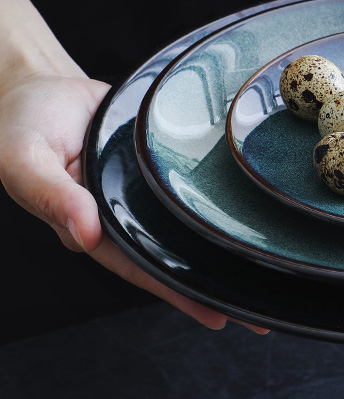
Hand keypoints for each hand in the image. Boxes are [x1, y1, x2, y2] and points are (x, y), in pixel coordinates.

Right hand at [0, 71, 267, 332]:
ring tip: (264, 272)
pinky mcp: (156, 164)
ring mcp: (142, 190)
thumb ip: (52, 196)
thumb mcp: (25, 159)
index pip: (140, 267)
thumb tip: (85, 234)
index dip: (176, 292)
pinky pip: (186, 189)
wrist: (40, 84)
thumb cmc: (22, 125)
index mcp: (89, 227)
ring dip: (220, 249)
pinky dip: (211, 204)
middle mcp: (120, 215)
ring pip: (184, 227)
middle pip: (172, 255)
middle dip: (211, 284)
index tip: (215, 314)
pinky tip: (242, 216)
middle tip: (258, 313)